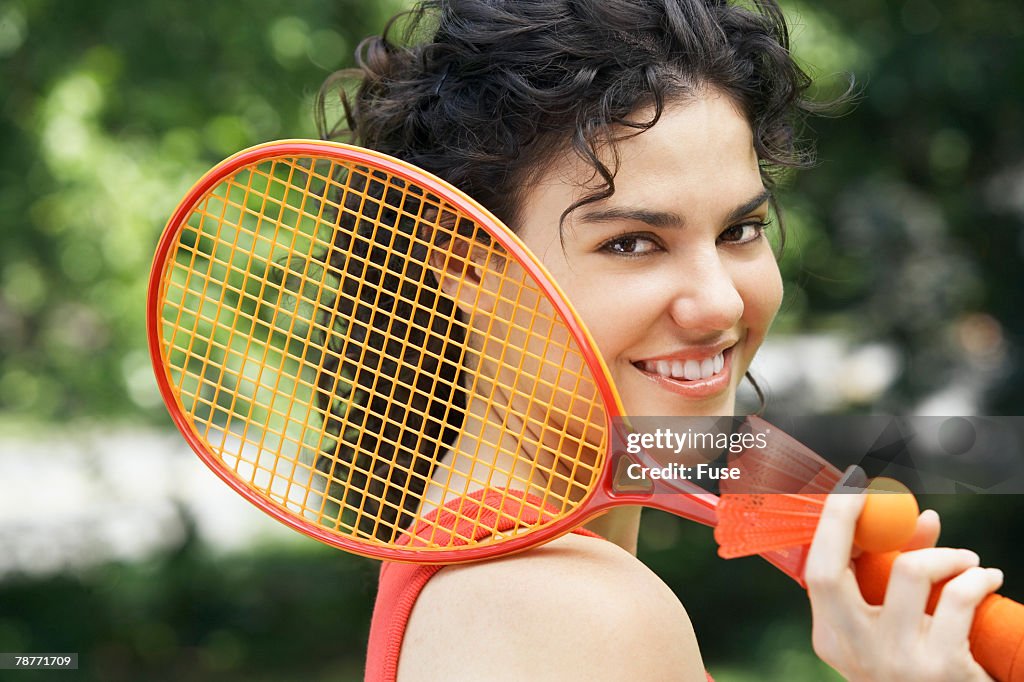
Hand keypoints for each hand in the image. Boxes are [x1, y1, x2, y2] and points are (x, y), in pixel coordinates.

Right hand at [804, 493, 1003, 680]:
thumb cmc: (922, 669)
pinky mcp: (940, 668)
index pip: (817, 572)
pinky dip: (978, 577)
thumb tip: (924, 518)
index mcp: (831, 638)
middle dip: (854, 517)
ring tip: (968, 561)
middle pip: (832, 570)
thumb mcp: (893, 630)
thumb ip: (896, 576)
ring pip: (910, 571)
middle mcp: (853, 650)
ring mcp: (894, 660)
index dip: (832, 524)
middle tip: (886, 497)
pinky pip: (958, 598)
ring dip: (947, 554)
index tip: (851, 488)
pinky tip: (988, 580)